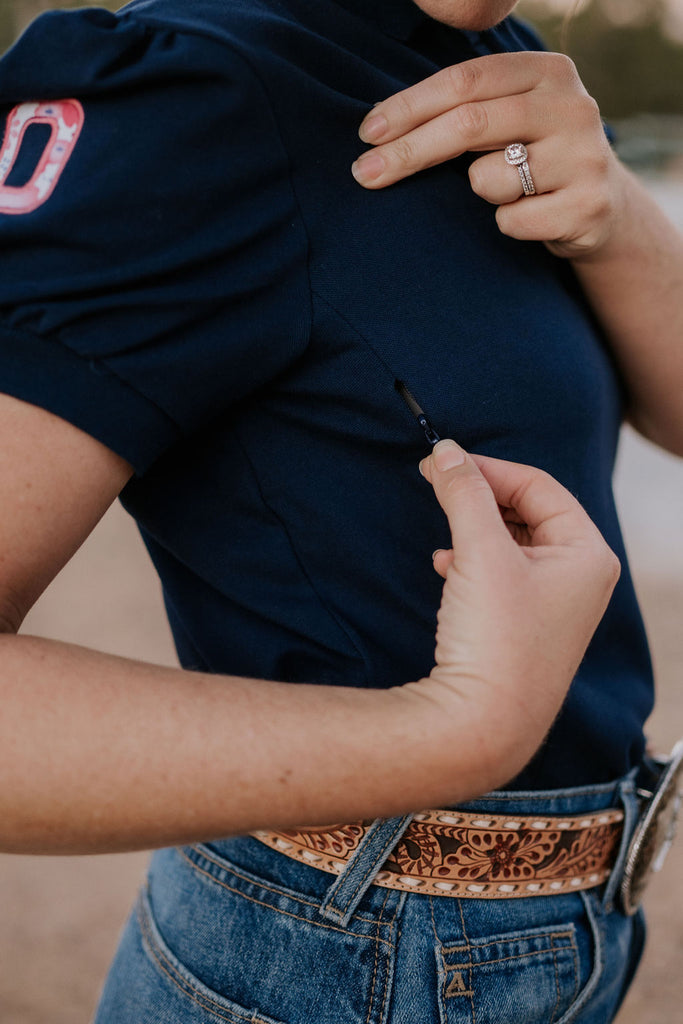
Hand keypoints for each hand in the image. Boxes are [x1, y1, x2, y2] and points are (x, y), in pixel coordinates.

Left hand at [352, 52, 628, 259]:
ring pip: (488, 180)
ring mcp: (584, 157)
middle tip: (364, 174)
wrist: (602, 210)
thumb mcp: (510, 119)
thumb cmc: (534, 160)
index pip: (464, 80)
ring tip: (507, 192)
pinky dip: (506, 225)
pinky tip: (529, 217)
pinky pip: (512, 221)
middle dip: (409, 152)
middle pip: (470, 125)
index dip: (409, 106)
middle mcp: (573, 107)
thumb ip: (466, 108)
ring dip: (478, 192)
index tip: (367, 133)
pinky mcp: (588, 206)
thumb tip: (377, 128)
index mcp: (548, 72)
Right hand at [403, 439, 619, 789]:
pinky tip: (445, 565)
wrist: (482, 724)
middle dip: (480, 498)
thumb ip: (464, 493)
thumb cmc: (497, 637)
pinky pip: (500, 574)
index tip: (442, 461)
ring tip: (443, 533)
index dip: (489, 469)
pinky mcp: (524, 626)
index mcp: (588, 553)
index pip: (539, 486)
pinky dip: (472, 561)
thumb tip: (446, 451)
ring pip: (511, 543)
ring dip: (473, 529)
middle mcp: (580, 577)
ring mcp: (554, 605)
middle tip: (437, 483)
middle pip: (528, 512)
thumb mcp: (480, 551)